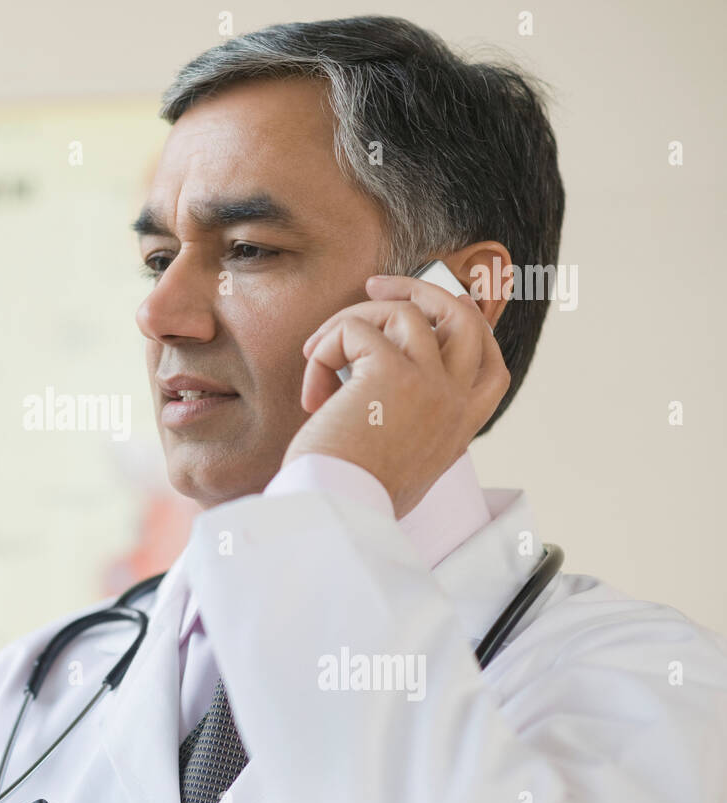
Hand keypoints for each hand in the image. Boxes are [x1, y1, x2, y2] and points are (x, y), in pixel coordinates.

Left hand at [284, 274, 510, 517]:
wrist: (338, 515)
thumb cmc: (353, 497)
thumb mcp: (400, 461)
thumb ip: (408, 422)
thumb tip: (375, 384)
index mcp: (462, 425)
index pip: (490, 359)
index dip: (465, 322)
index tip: (428, 307)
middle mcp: (457, 401)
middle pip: (463, 315)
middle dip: (418, 291)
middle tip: (373, 288)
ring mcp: (432, 383)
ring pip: (402, 313)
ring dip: (349, 324)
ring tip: (316, 357)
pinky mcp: (394, 372)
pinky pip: (355, 330)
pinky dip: (324, 352)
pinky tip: (313, 395)